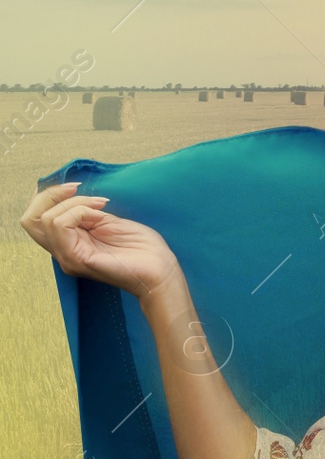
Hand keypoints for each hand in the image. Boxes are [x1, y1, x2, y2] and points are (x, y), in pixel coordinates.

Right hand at [20, 183, 180, 299]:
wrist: (161, 272)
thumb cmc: (145, 249)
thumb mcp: (112, 223)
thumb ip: (90, 213)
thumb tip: (75, 198)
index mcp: (70, 242)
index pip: (36, 218)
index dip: (48, 196)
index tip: (75, 186)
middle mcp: (63, 252)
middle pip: (30, 220)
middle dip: (50, 195)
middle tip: (76, 188)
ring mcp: (68, 257)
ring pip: (45, 219)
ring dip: (73, 203)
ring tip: (100, 206)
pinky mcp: (77, 258)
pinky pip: (61, 226)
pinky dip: (79, 211)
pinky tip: (99, 214)